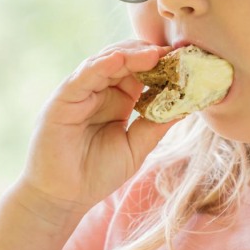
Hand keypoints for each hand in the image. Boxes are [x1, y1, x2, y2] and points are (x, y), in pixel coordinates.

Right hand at [17, 40, 176, 225]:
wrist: (63, 197)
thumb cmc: (96, 173)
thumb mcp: (135, 148)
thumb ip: (156, 125)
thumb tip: (186, 107)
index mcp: (118, 99)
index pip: (139, 72)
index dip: (160, 65)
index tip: (183, 59)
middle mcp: (99, 90)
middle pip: (124, 60)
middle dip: (148, 54)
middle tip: (171, 52)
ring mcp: (80, 92)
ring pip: (104, 62)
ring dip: (129, 55)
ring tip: (153, 53)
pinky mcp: (63, 98)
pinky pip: (82, 76)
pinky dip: (100, 65)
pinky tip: (118, 59)